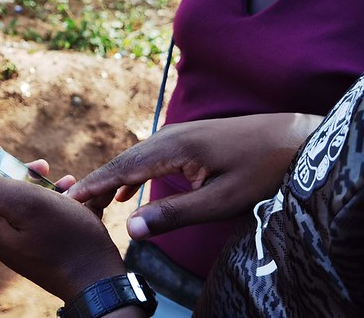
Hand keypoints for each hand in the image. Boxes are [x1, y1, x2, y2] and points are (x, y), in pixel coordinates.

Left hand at [0, 158, 124, 302]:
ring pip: (2, 199)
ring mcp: (11, 237)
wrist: (97, 279)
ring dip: (19, 178)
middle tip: (13, 158)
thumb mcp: (28, 203)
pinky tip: (64, 187)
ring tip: (46, 170)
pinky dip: (40, 193)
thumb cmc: (66, 241)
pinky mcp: (30, 239)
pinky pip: (26, 210)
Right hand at [66, 113, 322, 239]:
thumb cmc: (263, 170)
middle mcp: (171, 135)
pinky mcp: (189, 139)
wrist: (295, 138)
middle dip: (97, 182)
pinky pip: (150, 156)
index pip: (123, 168)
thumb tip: (130, 227)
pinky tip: (127, 191)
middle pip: (124, 160)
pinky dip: (132, 174)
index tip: (68, 199)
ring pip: (136, 157)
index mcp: (175, 148)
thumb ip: (175, 214)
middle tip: (72, 204)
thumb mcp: (222, 200)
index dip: (94, 185)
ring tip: (92, 201)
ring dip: (113, 179)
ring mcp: (180, 134)